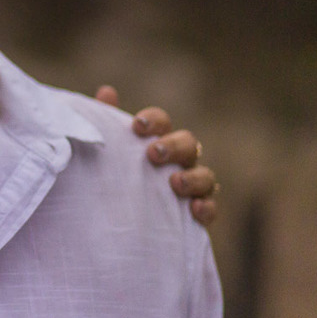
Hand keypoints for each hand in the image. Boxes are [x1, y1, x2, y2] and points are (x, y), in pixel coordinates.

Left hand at [95, 86, 220, 225]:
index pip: (162, 122)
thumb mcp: (105, 154)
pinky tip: (194, 209)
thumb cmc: (112, 181)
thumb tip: (107, 90)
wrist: (112, 227)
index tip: (136, 125)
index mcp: (155, 142)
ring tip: (174, 182)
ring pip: (206, 175)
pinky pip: (211, 209)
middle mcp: (177, 162)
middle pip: (189, 144)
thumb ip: (105, 124)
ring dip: (192, 177)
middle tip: (153, 153)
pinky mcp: (193, 217)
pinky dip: (206, 207)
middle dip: (173, 146)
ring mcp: (190, 188)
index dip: (154, 120)